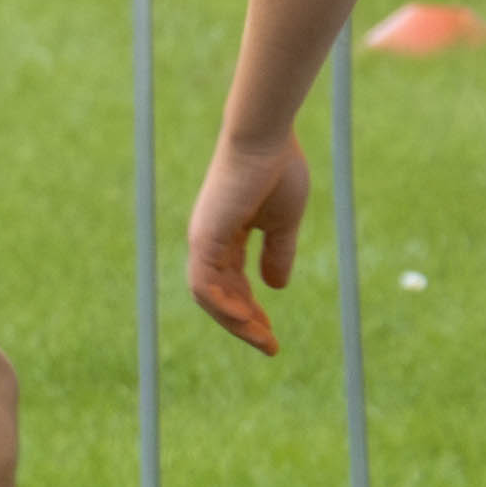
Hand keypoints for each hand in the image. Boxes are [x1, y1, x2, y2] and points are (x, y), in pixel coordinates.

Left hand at [186, 125, 311, 356]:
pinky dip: (221, 304)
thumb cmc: (276, 171)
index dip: (251, 312)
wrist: (266, 140)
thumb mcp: (283, 223)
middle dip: (243, 324)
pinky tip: (244, 319)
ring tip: (261, 339)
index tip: (271, 334)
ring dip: (234, 322)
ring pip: (208, 296)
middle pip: (218, 297)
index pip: (231, 286)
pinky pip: (204, 282)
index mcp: (226, 238)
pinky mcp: (204, 236)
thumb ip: (278, 253)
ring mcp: (203, 240)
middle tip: (269, 346)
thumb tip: (276, 287)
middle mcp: (208, 242)